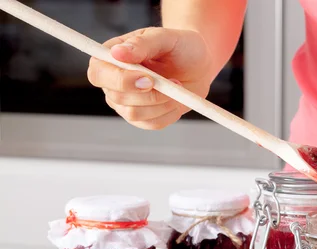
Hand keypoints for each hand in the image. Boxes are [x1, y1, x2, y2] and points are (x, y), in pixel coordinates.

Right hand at [87, 27, 212, 129]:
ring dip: (161, 103)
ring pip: (134, 114)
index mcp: (111, 57)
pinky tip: (177, 99)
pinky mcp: (143, 118)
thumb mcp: (165, 38)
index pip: (98, 74)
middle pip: (116, 98)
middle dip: (148, 94)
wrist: (198, 65)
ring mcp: (126, 103)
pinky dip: (169, 113)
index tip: (148, 79)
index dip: (119, 81)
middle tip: (171, 81)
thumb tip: (118, 53)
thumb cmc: (179, 46)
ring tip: (176, 86)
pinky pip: (152, 124)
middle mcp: (113, 83)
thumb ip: (142, 44)